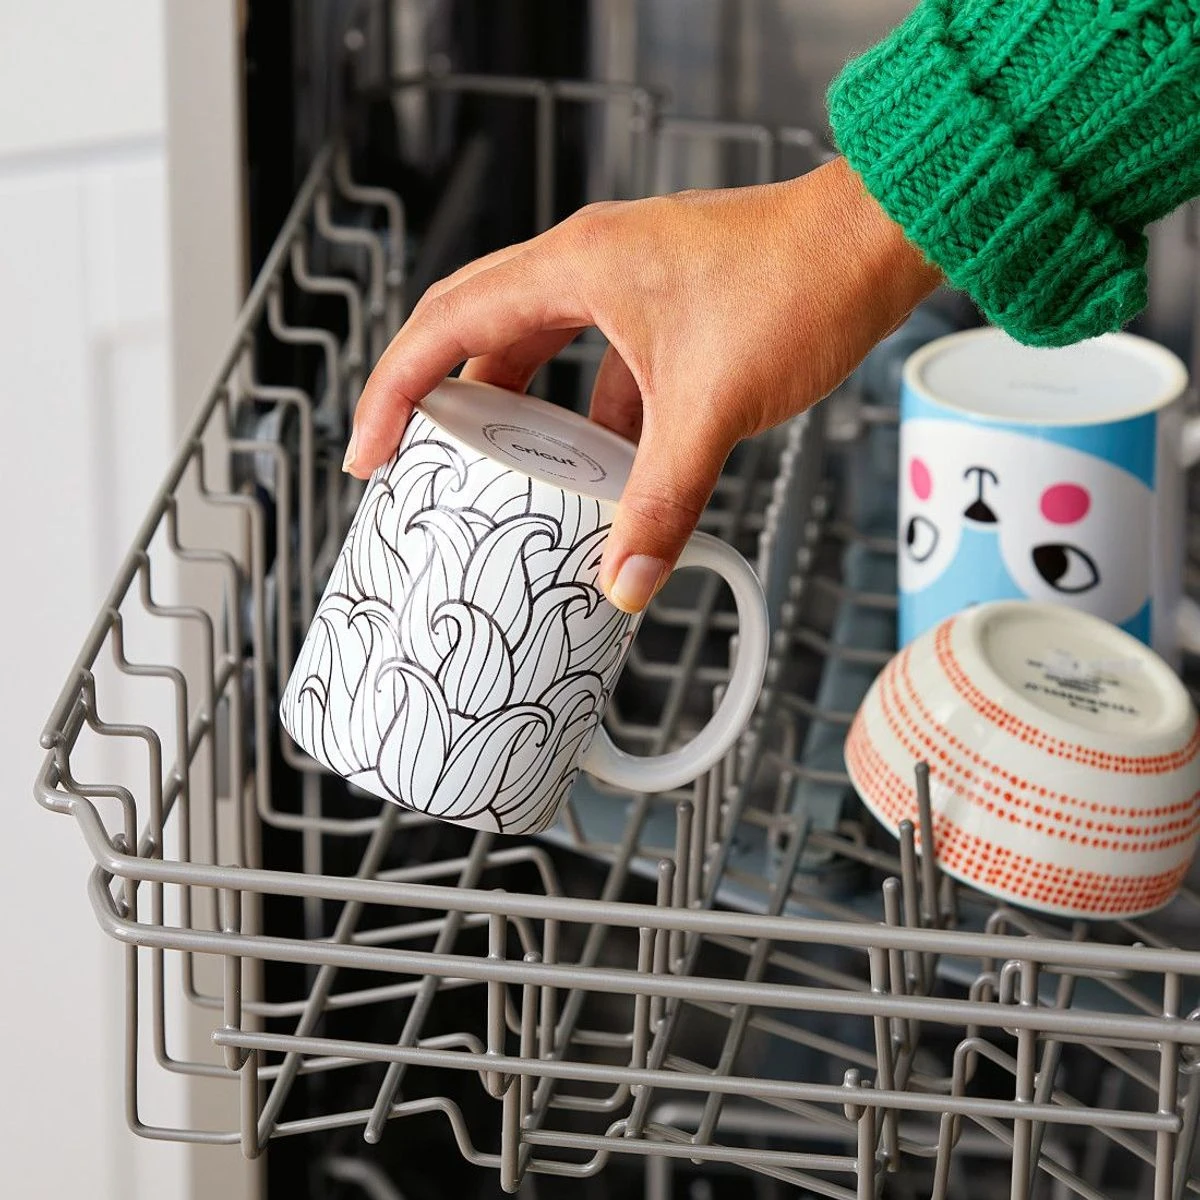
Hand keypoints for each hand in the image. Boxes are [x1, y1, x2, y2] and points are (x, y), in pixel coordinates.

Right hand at [345, 157, 940, 610]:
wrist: (877, 242)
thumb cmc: (799, 287)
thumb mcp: (712, 407)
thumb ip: (662, 501)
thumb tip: (626, 584)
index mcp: (575, 267)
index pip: (447, 325)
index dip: (395, 391)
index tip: (370, 453)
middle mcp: (589, 264)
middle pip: (479, 330)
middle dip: (442, 399)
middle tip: (416, 463)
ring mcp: (627, 280)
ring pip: (540, 345)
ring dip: (518, 407)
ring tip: (502, 472)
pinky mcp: (665, 302)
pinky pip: (600, 360)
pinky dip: (589, 412)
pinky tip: (603, 463)